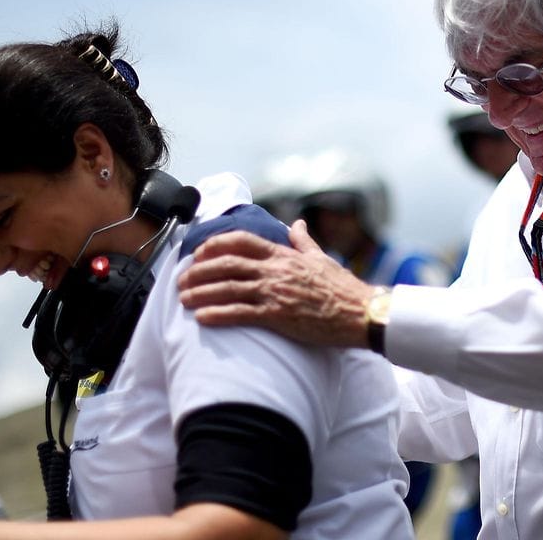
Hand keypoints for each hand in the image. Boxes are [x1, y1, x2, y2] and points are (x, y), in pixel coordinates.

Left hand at [178, 220, 374, 348]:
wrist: (360, 313)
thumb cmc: (342, 288)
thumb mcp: (321, 258)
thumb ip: (304, 241)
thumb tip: (297, 223)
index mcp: (284, 255)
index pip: (242, 241)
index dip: (216, 245)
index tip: (199, 253)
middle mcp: (275, 270)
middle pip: (227, 264)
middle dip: (199, 271)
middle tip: (181, 280)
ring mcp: (275, 293)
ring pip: (228, 288)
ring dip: (201, 293)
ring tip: (183, 299)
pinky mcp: (277, 316)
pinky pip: (240, 313)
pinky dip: (218, 314)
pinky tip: (202, 318)